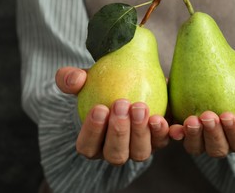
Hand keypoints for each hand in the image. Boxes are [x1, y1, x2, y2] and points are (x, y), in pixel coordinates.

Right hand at [55, 67, 169, 164]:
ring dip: (139, 132)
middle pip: (116, 154)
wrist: (135, 81)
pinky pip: (163, 141)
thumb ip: (71, 78)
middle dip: (118, 132)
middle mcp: (118, 151)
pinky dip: (163, 132)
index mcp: (95, 143)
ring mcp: (139, 148)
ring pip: (140, 153)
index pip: (88, 147)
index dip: (92, 132)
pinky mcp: (159, 139)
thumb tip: (74, 79)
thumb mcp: (84, 79)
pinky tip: (160, 118)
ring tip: (140, 107)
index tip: (99, 108)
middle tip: (120, 104)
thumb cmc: (102, 84)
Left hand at [168, 81, 234, 156]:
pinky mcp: (183, 131)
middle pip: (217, 149)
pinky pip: (177, 137)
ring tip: (191, 120)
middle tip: (208, 116)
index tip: (228, 115)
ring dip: (193, 135)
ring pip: (196, 147)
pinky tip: (173, 126)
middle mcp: (219, 143)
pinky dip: (175, 133)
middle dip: (212, 134)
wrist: (224, 76)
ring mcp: (200, 139)